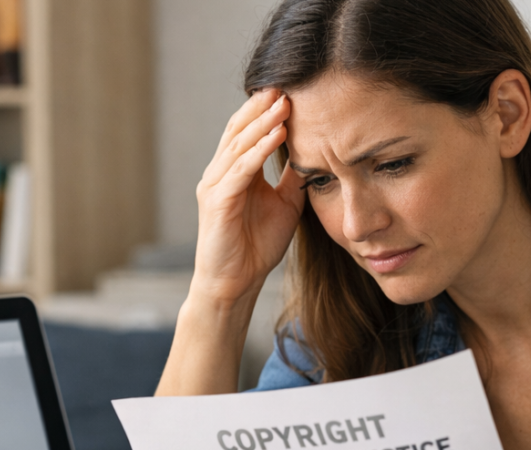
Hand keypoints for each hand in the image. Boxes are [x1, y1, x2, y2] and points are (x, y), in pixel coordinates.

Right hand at [192, 89, 305, 306]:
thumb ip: (293, 178)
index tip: (290, 90)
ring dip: (263, 122)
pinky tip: (277, 135)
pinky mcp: (217, 202)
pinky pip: (240, 169)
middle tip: (284, 84)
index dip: (265, 111)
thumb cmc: (256, 247)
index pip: (246, 132)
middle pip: (238, 130)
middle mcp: (219, 174)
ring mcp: (215, 186)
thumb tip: (314, 153)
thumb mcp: (284, 204)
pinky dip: (259, 150)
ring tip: (284, 103)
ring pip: (239, 144)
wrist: (234, 284)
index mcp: (233, 173)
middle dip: (261, 107)